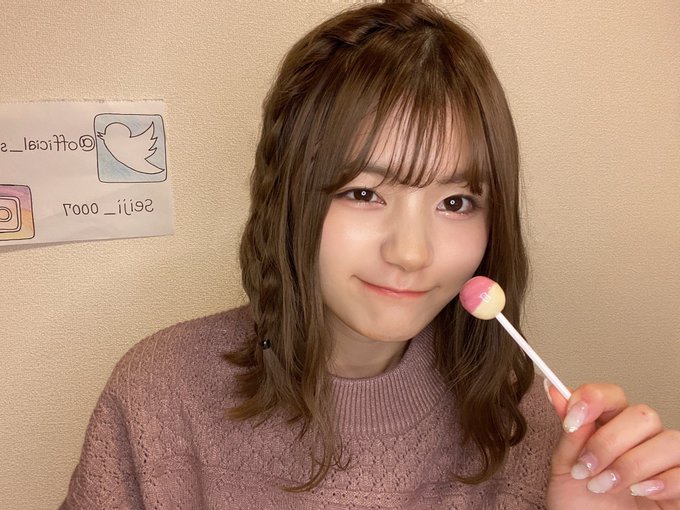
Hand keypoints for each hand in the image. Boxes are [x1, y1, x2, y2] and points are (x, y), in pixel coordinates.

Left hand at [545, 382, 679, 509]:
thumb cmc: (579, 506)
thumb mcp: (565, 468)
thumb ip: (569, 432)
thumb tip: (555, 390)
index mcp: (610, 427)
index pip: (613, 395)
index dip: (594, 399)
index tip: (571, 419)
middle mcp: (641, 440)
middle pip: (643, 415)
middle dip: (609, 442)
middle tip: (585, 468)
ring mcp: (664, 464)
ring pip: (669, 440)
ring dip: (631, 464)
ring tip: (603, 486)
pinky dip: (661, 480)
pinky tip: (638, 491)